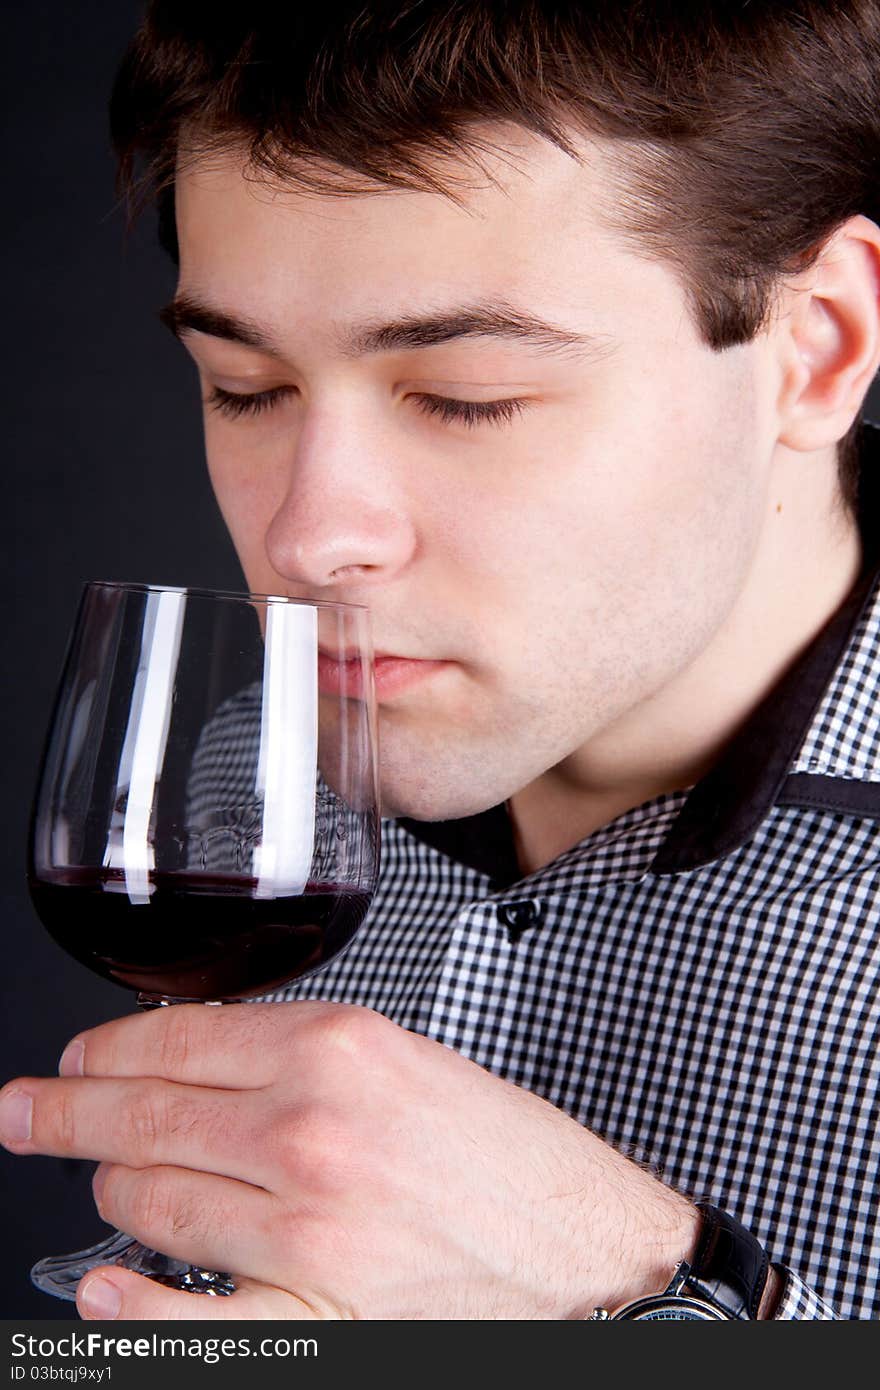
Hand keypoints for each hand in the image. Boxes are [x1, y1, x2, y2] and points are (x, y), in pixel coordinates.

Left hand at [0, 1002, 699, 1319]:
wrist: (596, 1257)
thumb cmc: (515, 1158)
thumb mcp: (414, 1061)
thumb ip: (306, 1055)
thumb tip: (204, 1059)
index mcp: (341, 1049)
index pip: (179, 1039)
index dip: (106, 1049)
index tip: (75, 1058)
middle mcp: (314, 1133)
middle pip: (146, 1118)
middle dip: (68, 1113)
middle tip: (27, 1111)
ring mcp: (309, 1235)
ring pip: (154, 1205)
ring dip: (109, 1192)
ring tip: (95, 1182)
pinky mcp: (319, 1320)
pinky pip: (191, 1318)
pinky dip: (130, 1303)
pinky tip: (100, 1286)